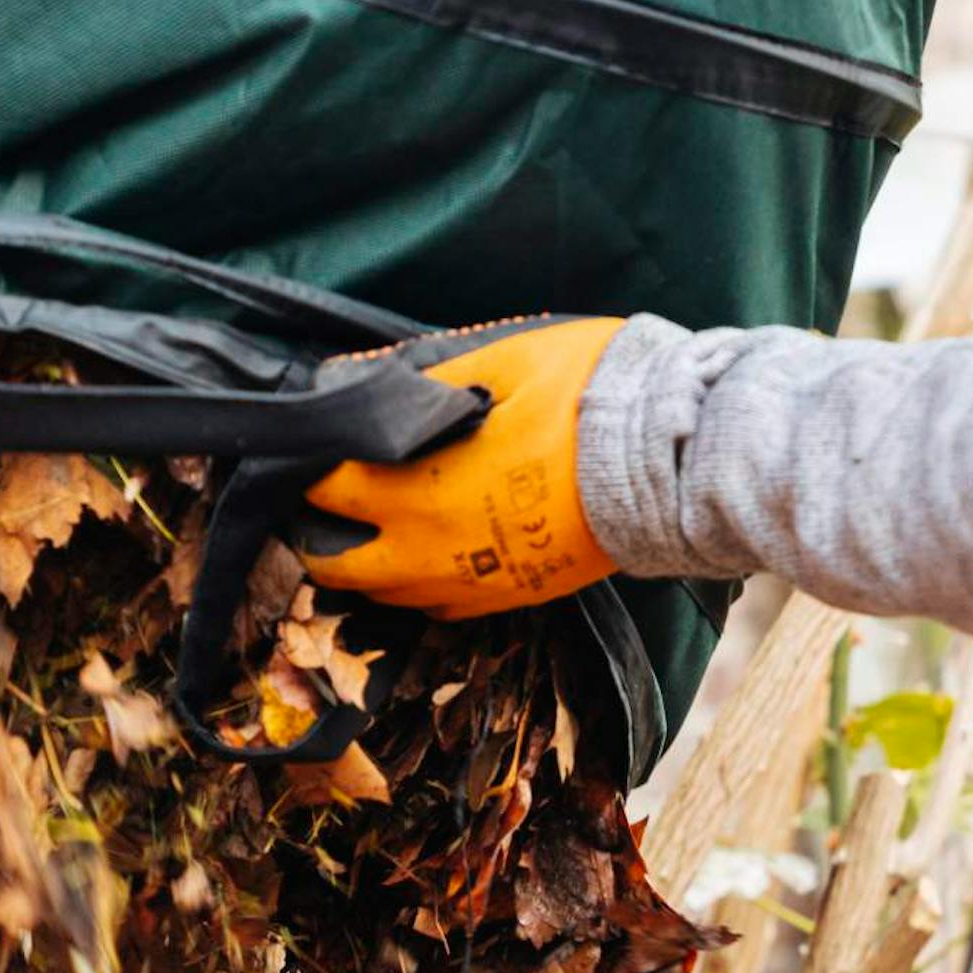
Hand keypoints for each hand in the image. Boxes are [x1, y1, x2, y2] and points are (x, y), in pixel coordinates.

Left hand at [295, 316, 624, 619]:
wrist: (668, 458)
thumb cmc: (586, 394)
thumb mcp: (497, 363)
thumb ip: (415, 379)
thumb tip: (349, 380)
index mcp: (419, 490)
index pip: (327, 490)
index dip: (306, 469)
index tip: (304, 451)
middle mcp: (431, 552)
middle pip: (337, 566)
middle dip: (315, 536)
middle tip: (317, 506)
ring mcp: (470, 585)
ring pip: (385, 595)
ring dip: (363, 568)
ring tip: (363, 532)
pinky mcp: (508, 599)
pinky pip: (438, 608)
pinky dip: (416, 587)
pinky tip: (423, 557)